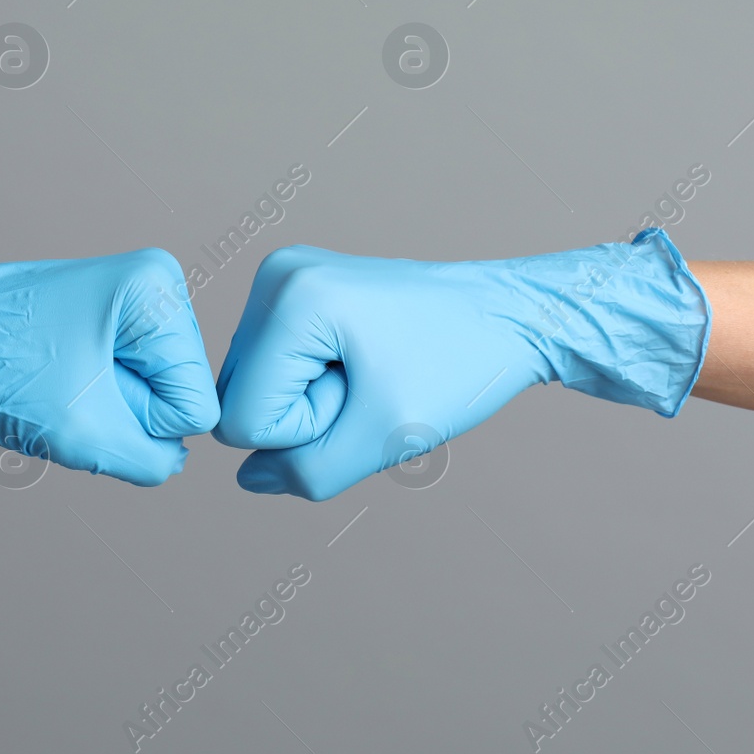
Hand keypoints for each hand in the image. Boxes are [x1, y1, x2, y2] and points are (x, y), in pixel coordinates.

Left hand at [0, 248, 218, 485]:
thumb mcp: (83, 432)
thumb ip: (152, 461)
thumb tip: (171, 459)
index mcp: (158, 289)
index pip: (195, 404)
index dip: (142, 422)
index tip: (82, 394)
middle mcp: (153, 287)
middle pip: (174, 397)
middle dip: (122, 412)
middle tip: (62, 393)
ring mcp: (127, 304)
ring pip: (147, 398)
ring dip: (101, 411)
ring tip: (51, 387)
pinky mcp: (101, 324)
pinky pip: (119, 389)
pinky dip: (86, 403)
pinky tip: (48, 386)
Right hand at [212, 230, 709, 499]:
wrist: (512, 315)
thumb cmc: (463, 365)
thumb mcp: (386, 437)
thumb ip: (307, 472)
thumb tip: (251, 477)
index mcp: (294, 299)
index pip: (243, 418)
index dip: (305, 433)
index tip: (367, 398)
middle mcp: (277, 275)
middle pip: (242, 398)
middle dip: (306, 414)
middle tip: (373, 386)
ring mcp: (284, 277)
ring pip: (255, 386)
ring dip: (312, 401)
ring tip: (373, 373)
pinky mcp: (297, 289)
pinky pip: (274, 368)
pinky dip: (315, 383)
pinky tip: (364, 364)